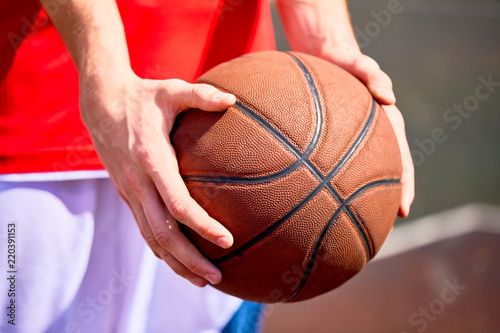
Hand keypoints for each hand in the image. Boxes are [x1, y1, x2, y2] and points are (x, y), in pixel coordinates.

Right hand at [80, 71, 235, 286]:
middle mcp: (138, 182)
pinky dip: (161, 250)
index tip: (227, 241)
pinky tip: (178, 260)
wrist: (100, 102)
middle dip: (189, 259)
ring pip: (151, 238)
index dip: (202, 226)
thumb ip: (201, 95)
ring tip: (201, 280)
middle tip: (216, 278)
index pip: (177, 204)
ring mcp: (130, 192)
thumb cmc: (142, 95)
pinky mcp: (127, 195)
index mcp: (151, 159)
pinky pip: (144, 229)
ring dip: (175, 263)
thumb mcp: (171, 90)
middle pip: (163, 233)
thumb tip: (233, 100)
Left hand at [317, 46, 414, 216]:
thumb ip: (374, 75)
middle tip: (379, 225)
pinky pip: (340, 162)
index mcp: (389, 125)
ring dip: (363, 195)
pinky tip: (322, 194)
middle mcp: (377, 137)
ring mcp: (358, 140)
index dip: (405, 186)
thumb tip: (388, 97)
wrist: (328, 58)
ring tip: (353, 219)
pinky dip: (339, 179)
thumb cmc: (347, 62)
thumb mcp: (361, 64)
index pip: (403, 161)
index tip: (404, 210)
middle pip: (386, 174)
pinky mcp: (339, 139)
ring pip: (365, 172)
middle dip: (385, 200)